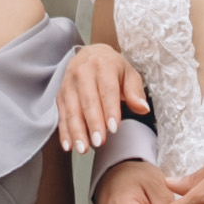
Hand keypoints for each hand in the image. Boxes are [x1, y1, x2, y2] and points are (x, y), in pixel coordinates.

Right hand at [53, 38, 150, 163]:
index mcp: (103, 65)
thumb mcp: (129, 74)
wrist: (89, 54)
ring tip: (83, 148)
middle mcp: (82, 73)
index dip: (110, 109)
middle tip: (99, 142)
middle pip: (88, 101)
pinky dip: (64, 132)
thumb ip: (135, 91)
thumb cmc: (113, 68)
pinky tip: (68, 146)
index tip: (114, 128)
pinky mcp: (60, 95)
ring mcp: (68, 84)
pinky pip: (61, 115)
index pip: (107, 90)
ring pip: (72, 110)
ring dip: (77, 131)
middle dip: (93, 123)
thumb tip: (143, 109)